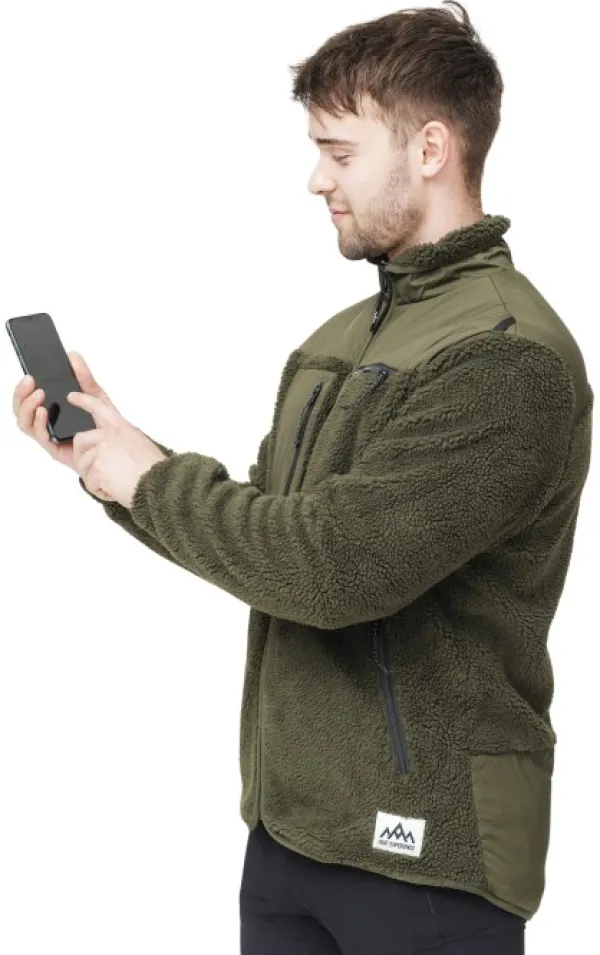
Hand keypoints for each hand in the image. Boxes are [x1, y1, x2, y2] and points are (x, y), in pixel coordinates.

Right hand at [12, 352, 118, 477]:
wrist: (116, 447)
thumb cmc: (104, 423)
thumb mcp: (96, 395)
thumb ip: (84, 377)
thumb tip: (73, 355)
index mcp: (53, 406)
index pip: (30, 396)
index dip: (24, 386)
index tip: (29, 373)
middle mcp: (46, 420)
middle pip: (22, 408)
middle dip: (21, 393)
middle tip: (29, 380)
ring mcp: (48, 434)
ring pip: (24, 422)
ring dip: (27, 406)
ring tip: (38, 395)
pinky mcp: (54, 447)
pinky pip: (38, 435)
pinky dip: (38, 422)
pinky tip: (43, 412)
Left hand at [66, 390, 167, 508]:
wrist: (161, 485)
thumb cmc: (152, 470)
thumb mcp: (136, 446)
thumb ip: (115, 441)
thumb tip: (89, 447)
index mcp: (122, 427)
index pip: (99, 405)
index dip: (84, 399)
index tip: (72, 396)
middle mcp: (111, 433)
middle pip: (80, 440)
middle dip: (80, 458)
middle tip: (100, 471)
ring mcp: (103, 448)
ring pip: (81, 464)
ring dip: (95, 478)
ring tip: (117, 481)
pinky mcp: (98, 465)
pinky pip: (89, 481)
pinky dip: (101, 490)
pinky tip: (116, 488)